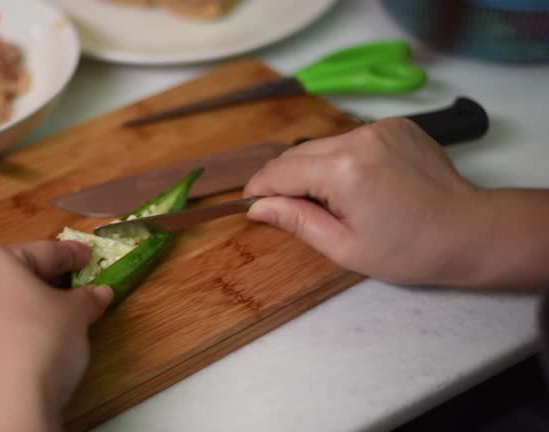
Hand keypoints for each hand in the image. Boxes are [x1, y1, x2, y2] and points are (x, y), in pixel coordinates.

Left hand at [0, 241, 112, 431]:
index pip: (43, 252)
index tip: (87, 255)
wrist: (5, 408)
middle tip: (74, 284)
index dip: (71, 254)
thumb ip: (87, 298)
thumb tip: (98, 293)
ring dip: (27, 304)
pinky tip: (32, 341)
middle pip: (15, 274)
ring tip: (56, 315)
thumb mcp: (76, 315)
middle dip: (45, 280)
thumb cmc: (41, 343)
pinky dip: (11, 327)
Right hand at [244, 118, 486, 286]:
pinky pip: (350, 139)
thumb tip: (257, 207)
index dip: (259, 187)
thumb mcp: (344, 247)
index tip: (250, 203)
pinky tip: (359, 183)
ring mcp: (380, 127)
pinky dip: (341, 158)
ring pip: (323, 144)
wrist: (469, 232)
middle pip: (298, 153)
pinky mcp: (395, 125)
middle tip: (290, 210)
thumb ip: (296, 221)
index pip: (280, 171)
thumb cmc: (408, 251)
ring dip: (314, 168)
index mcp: (344, 171)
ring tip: (333, 200)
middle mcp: (359, 137)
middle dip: (286, 180)